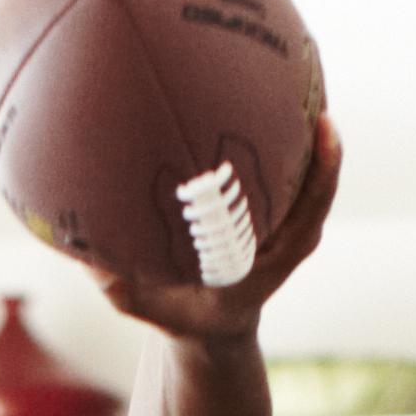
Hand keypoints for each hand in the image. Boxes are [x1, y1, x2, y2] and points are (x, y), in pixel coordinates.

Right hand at [66, 111, 344, 345]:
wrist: (216, 331)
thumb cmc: (186, 318)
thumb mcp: (152, 310)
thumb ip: (124, 290)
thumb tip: (92, 259)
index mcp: (268, 265)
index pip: (306, 214)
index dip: (320, 172)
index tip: (323, 130)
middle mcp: (287, 243)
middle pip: (318, 184)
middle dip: (318, 141)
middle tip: (306, 92)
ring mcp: (288, 228)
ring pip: (312, 174)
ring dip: (307, 132)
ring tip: (297, 84)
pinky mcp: (280, 215)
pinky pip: (296, 174)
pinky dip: (291, 140)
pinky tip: (273, 100)